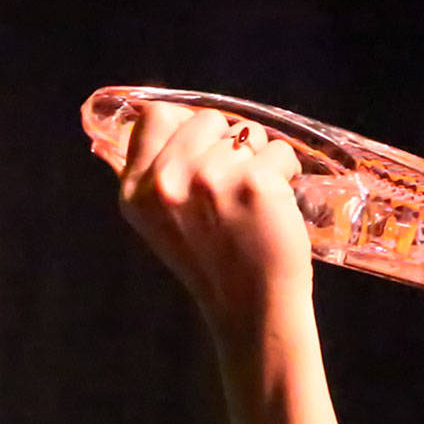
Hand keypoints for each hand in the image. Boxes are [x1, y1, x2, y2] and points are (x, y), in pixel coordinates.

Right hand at [117, 103, 311, 331]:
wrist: (251, 307)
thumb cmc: (216, 261)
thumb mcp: (163, 219)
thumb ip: (159, 172)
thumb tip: (171, 119)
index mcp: (136, 189)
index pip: (156, 116)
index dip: (188, 124)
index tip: (208, 146)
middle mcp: (167, 182)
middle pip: (207, 119)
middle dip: (229, 142)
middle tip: (237, 184)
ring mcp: (210, 180)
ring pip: (248, 133)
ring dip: (261, 158)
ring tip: (255, 199)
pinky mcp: (254, 184)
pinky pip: (280, 151)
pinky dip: (287, 171)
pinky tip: (278, 202)